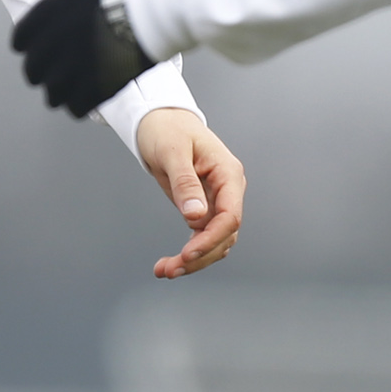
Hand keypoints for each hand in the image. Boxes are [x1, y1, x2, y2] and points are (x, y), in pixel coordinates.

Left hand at [13, 0, 147, 118]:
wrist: (159, 3)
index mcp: (51, 11)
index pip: (21, 36)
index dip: (23, 44)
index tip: (26, 49)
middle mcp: (57, 40)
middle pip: (33, 69)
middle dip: (37, 73)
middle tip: (43, 76)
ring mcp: (77, 65)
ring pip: (52, 93)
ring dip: (56, 94)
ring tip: (62, 94)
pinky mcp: (97, 86)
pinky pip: (76, 107)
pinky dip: (77, 107)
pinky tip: (82, 103)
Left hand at [134, 108, 242, 278]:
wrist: (160, 121)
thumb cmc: (168, 129)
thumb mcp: (173, 153)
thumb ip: (186, 184)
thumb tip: (195, 216)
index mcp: (228, 174)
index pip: (230, 216)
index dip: (211, 239)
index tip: (188, 254)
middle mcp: (227, 190)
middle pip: (225, 235)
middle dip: (199, 256)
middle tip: (170, 270)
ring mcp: (217, 200)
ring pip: (216, 241)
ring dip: (194, 260)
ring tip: (166, 270)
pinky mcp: (204, 208)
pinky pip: (203, 237)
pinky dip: (190, 253)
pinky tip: (171, 263)